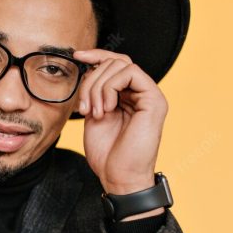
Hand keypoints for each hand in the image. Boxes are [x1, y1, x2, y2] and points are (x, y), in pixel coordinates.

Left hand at [73, 48, 168, 196]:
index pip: (115, 63)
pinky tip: (106, 108)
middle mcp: (141, 93)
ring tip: (95, 112)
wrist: (119, 177)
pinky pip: (130, 73)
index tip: (77, 56)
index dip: (96, 55)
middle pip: (115, 62)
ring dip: (98, 86)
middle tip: (84, 107)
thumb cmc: (107, 154)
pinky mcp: (154, 100)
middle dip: (92, 80)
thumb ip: (95, 92)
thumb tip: (88, 67)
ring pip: (120, 65)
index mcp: (128, 96)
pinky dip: (110, 87)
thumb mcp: (94, 115)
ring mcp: (150, 96)